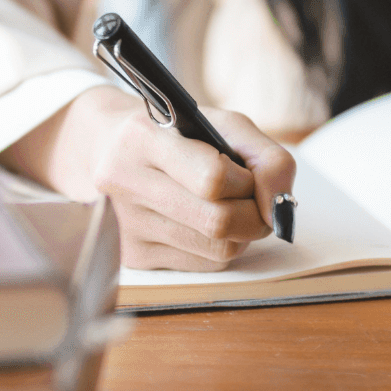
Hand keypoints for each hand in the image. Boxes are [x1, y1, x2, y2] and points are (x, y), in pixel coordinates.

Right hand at [0, 86, 296, 271]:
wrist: (109, 149)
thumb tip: (281, 208)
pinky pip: (204, 265)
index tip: (251, 177)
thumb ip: (267, 158)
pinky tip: (206, 224)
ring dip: (242, 234)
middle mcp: (124, 182)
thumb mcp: (223, 125)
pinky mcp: (132, 256)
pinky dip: (220, 248)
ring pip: (217, 250)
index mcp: (143, 138)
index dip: (248, 183)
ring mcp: (124, 224)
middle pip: (218, 223)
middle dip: (255, 216)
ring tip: (231, 208)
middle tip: (256, 203)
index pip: (213, 179)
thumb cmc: (178, 135)